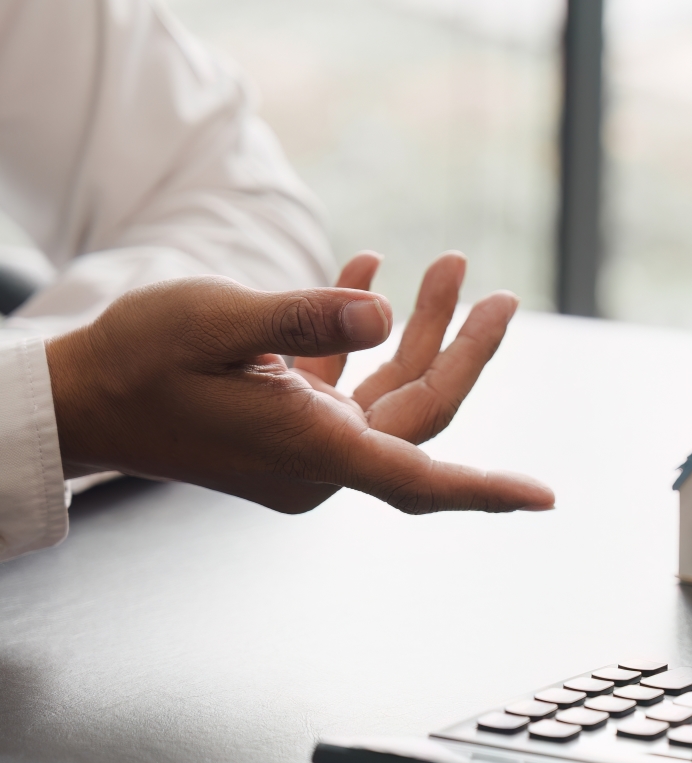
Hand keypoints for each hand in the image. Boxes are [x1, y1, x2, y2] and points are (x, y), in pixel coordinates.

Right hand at [46, 264, 554, 515]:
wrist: (75, 396)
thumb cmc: (135, 362)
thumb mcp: (217, 321)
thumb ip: (304, 315)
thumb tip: (384, 312)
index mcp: (311, 449)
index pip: (420, 478)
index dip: (486, 489)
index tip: (543, 497)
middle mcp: (319, 457)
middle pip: (420, 407)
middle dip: (465, 348)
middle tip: (500, 294)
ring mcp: (306, 441)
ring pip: (392, 387)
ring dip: (421, 328)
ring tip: (448, 265)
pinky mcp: (290, 421)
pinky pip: (350, 379)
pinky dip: (363, 330)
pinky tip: (368, 271)